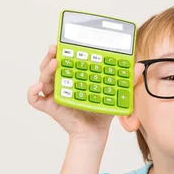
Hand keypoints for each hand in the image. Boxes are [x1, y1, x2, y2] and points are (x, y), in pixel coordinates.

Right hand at [27, 45, 144, 137]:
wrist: (95, 133)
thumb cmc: (101, 112)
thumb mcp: (115, 93)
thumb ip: (127, 80)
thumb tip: (140, 65)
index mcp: (74, 76)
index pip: (66, 58)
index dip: (63, 49)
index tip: (66, 40)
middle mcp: (61, 82)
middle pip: (50, 65)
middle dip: (51, 55)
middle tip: (56, 48)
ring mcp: (53, 94)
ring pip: (43, 78)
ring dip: (45, 69)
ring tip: (54, 63)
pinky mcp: (49, 106)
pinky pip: (34, 98)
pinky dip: (32, 91)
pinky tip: (38, 87)